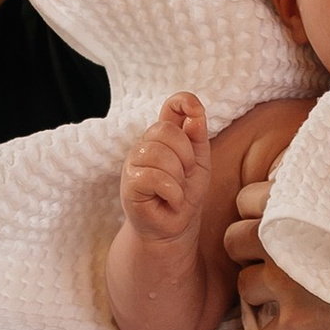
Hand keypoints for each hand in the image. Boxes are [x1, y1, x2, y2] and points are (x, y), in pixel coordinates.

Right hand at [122, 94, 211, 240]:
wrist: (173, 228)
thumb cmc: (185, 196)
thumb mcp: (200, 164)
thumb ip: (197, 137)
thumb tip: (195, 114)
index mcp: (165, 137)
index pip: (171, 106)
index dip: (183, 101)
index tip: (196, 109)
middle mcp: (146, 144)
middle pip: (165, 130)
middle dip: (185, 156)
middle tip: (185, 177)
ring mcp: (134, 161)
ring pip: (158, 153)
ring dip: (177, 177)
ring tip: (177, 191)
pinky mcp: (129, 182)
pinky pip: (153, 176)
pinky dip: (171, 192)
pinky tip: (171, 201)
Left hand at [222, 189, 329, 329]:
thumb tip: (324, 160)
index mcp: (299, 203)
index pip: (246, 199)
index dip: (256, 211)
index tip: (270, 219)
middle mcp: (287, 240)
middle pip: (234, 241)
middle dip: (245, 249)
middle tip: (267, 257)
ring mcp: (290, 283)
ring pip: (244, 287)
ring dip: (255, 293)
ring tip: (272, 298)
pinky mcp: (302, 323)